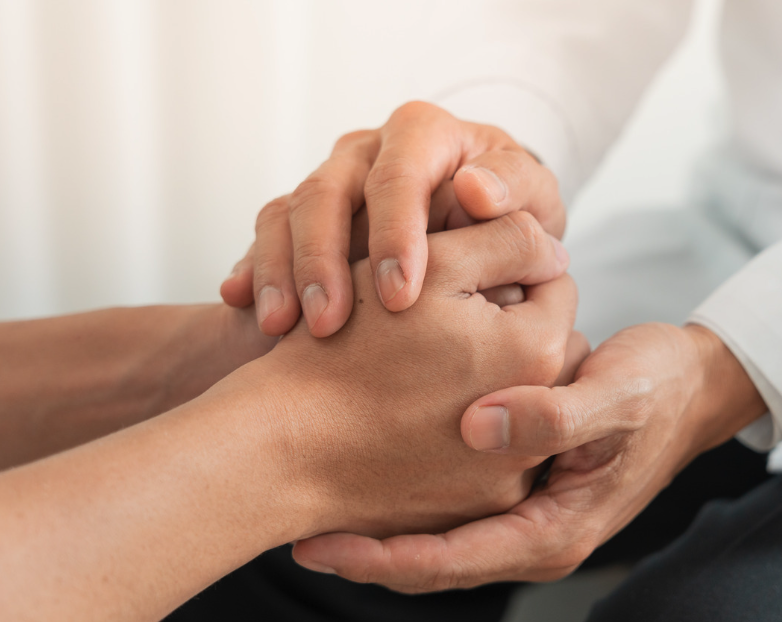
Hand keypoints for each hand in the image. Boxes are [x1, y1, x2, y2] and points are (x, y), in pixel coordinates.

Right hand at [219, 101, 565, 337]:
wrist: (485, 226)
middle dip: (322, 259)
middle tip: (329, 322)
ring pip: (286, 212)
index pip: (399, 173)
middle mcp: (368, 150)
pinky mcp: (302, 216)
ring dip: (282, 271)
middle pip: (326, 191)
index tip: (400, 295)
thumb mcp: (532, 199)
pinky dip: (254, 272)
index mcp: (423, 134)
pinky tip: (249, 311)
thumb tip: (476, 190)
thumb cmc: (514, 212)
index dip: (394, 232)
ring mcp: (331, 181)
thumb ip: (514, 191)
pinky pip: (264, 236)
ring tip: (282, 327)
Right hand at [235, 212, 577, 539]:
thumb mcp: (431, 265)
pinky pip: (487, 454)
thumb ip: (508, 239)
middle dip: (505, 323)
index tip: (462, 276)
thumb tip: (554, 247)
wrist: (282, 449)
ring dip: (486, 376)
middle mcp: (540, 422)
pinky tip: (413, 416)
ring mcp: (508, 474)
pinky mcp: (475, 507)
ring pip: (516, 399)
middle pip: (541, 346)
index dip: (508, 267)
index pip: (555, 284)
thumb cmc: (347, 349)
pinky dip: (461, 431)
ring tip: (422, 367)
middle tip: (442, 320)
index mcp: (539, 352)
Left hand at [290, 323, 766, 588]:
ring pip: (435, 536)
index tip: (316, 543)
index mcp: (554, 531)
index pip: (449, 563)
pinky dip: (404, 495)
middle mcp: (533, 536)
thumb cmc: (658, 386)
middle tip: (290, 529)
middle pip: (430, 563)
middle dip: (362, 551)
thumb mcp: (616, 393)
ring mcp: (524, 515)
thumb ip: (555, 412)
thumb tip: (480, 427)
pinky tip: (363, 466)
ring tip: (308, 504)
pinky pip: (450, 507)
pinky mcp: (518, 488)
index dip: (380, 558)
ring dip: (377, 525)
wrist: (691, 385)